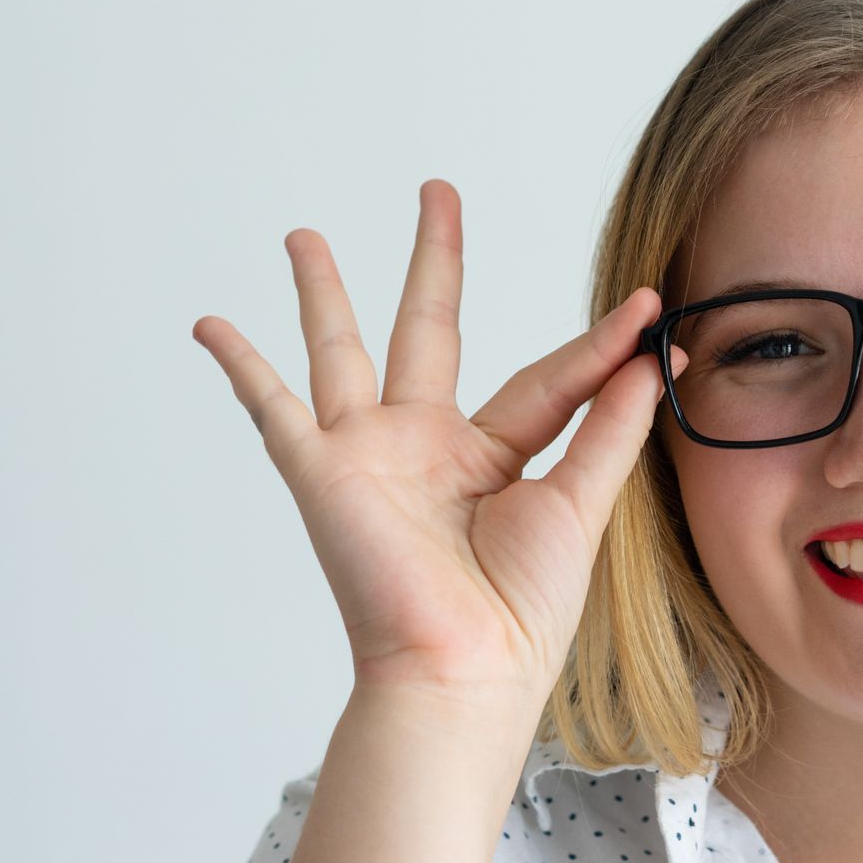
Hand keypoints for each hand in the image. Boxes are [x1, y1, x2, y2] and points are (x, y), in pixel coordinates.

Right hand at [192, 179, 686, 695]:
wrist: (465, 669)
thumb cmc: (524, 608)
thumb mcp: (582, 503)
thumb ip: (610, 425)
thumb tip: (652, 356)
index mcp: (496, 460)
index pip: (547, 378)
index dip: (600, 345)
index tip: (649, 305)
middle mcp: (428, 449)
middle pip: (431, 331)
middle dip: (435, 261)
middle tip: (437, 192)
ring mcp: (370, 457)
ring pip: (341, 350)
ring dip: (322, 292)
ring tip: (303, 235)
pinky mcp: (321, 473)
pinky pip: (270, 408)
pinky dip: (239, 366)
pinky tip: (209, 323)